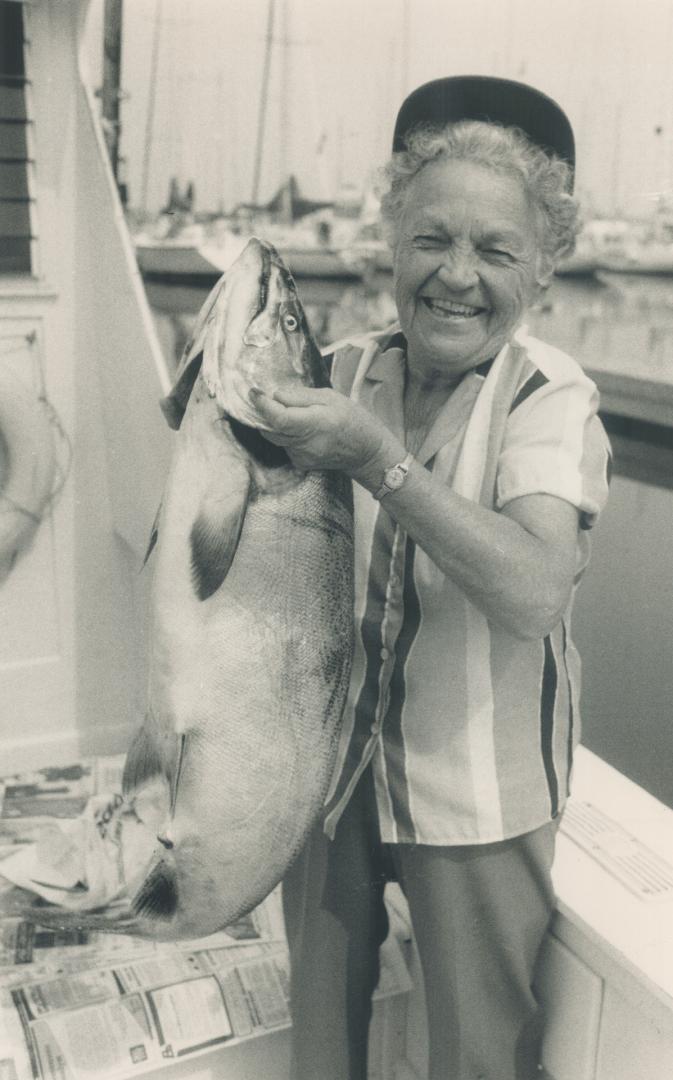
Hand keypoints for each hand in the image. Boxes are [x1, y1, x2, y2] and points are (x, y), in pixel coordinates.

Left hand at [249, 385, 391, 478]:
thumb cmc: (353, 420)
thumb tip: (276, 395)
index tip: (254, 392)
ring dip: (275, 424)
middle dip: (264, 413)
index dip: (262, 405)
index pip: (278, 418)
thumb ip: (300, 396)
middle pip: (269, 429)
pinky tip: (302, 429)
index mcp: (314, 424)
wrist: (366, 453)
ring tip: (292, 413)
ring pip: (274, 437)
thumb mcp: (331, 398)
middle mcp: (304, 444)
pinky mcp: (300, 463)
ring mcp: (301, 456)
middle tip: (267, 400)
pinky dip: (285, 434)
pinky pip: (283, 445)